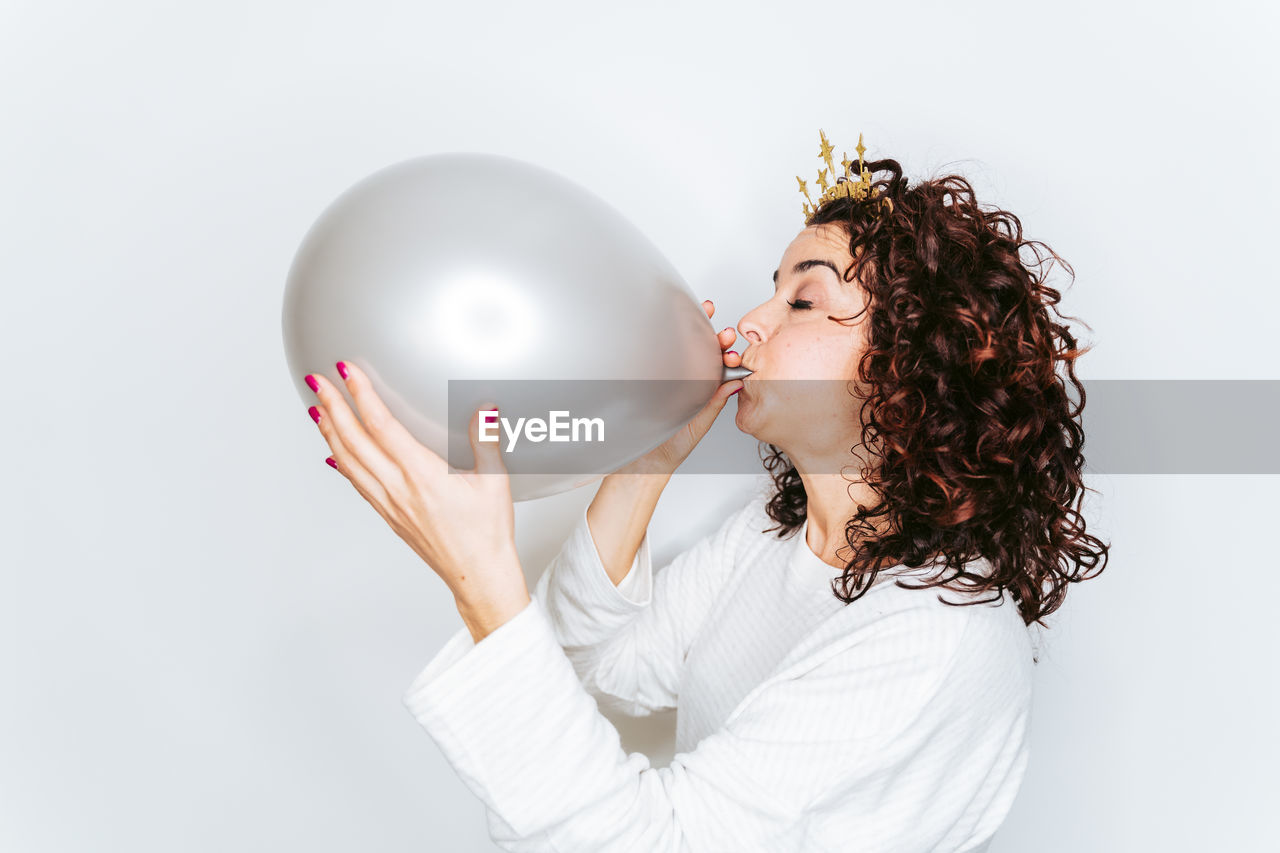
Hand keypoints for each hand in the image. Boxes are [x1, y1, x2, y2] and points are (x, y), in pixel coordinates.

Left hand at [305, 361, 529, 637]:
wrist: (477, 575)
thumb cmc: (487, 533)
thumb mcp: (495, 481)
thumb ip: (485, 440)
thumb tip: (484, 409)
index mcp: (422, 475)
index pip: (382, 426)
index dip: (361, 396)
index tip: (347, 372)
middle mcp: (398, 489)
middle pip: (354, 441)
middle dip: (333, 406)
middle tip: (317, 382)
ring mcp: (389, 504)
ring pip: (348, 462)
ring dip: (330, 432)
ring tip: (318, 409)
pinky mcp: (389, 516)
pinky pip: (357, 483)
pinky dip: (342, 462)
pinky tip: (335, 455)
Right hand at [619, 299, 743, 475]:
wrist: (641, 464)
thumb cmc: (670, 448)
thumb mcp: (698, 423)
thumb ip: (714, 403)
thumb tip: (736, 382)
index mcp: (701, 392)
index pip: (715, 365)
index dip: (724, 350)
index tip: (730, 340)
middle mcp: (684, 383)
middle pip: (700, 352)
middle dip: (711, 337)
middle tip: (722, 332)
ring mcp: (664, 380)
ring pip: (679, 350)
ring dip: (691, 333)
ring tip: (704, 319)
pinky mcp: (645, 379)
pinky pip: (655, 358)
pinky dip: (662, 341)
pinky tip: (670, 328)